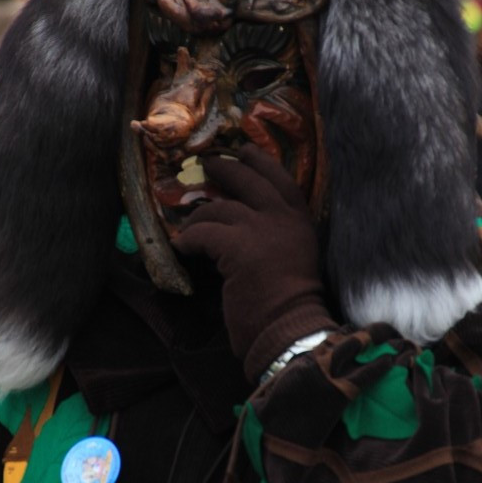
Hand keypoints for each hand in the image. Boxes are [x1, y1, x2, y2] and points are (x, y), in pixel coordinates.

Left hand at [173, 145, 334, 380]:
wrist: (290, 330)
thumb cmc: (291, 307)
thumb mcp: (294, 259)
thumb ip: (277, 237)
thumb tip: (245, 225)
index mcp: (301, 222)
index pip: (281, 179)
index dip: (261, 163)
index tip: (244, 152)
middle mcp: (283, 219)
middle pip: (249, 180)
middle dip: (225, 169)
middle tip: (208, 165)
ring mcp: (260, 229)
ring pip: (219, 209)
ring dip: (198, 217)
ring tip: (187, 227)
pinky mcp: (236, 246)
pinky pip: (202, 233)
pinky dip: (188, 240)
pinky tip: (180, 248)